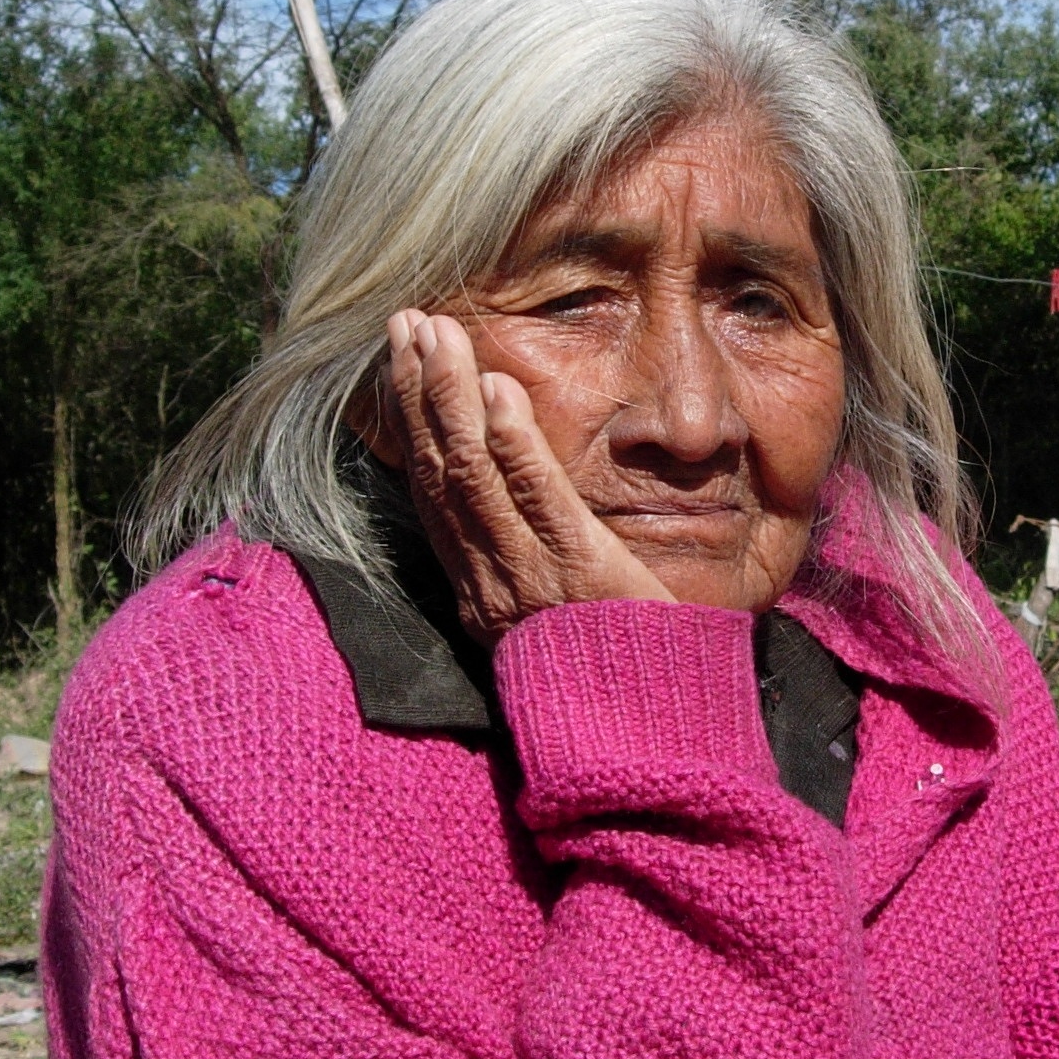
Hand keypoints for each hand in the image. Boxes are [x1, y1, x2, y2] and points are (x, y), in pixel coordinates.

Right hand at [380, 309, 672, 641]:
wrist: (656, 736)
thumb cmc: (618, 671)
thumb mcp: (558, 615)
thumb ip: (533, 562)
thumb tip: (516, 507)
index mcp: (484, 590)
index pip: (434, 493)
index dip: (413, 423)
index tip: (403, 361)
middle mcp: (492, 581)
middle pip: (442, 471)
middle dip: (420, 392)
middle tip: (405, 323)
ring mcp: (530, 576)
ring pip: (474, 475)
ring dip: (452, 398)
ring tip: (437, 333)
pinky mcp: (581, 570)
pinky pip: (537, 499)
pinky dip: (513, 443)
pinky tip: (500, 392)